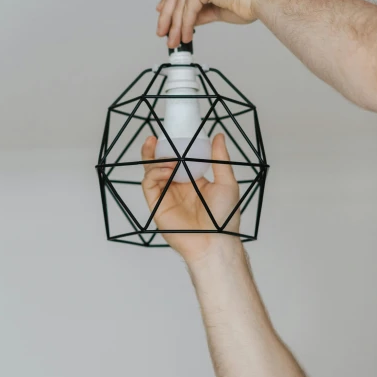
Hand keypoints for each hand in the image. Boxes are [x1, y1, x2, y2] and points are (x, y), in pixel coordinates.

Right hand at [141, 133, 239, 264]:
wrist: (214, 242)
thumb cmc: (224, 218)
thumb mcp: (227, 182)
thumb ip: (220, 159)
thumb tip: (218, 136)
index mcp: (193, 181)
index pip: (179, 159)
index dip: (172, 147)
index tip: (171, 134)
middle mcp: (178, 187)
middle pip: (160, 164)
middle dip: (155, 150)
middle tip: (154, 138)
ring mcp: (166, 196)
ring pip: (151, 172)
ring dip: (155, 161)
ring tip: (167, 158)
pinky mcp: (157, 205)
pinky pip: (149, 184)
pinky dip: (154, 174)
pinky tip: (166, 171)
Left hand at [156, 0, 281, 48]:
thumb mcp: (217, 6)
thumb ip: (200, 10)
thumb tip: (188, 20)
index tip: (163, 13)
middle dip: (168, 16)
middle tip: (164, 32)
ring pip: (181, 2)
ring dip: (176, 25)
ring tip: (175, 39)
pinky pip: (188, 7)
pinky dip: (185, 24)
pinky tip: (186, 34)